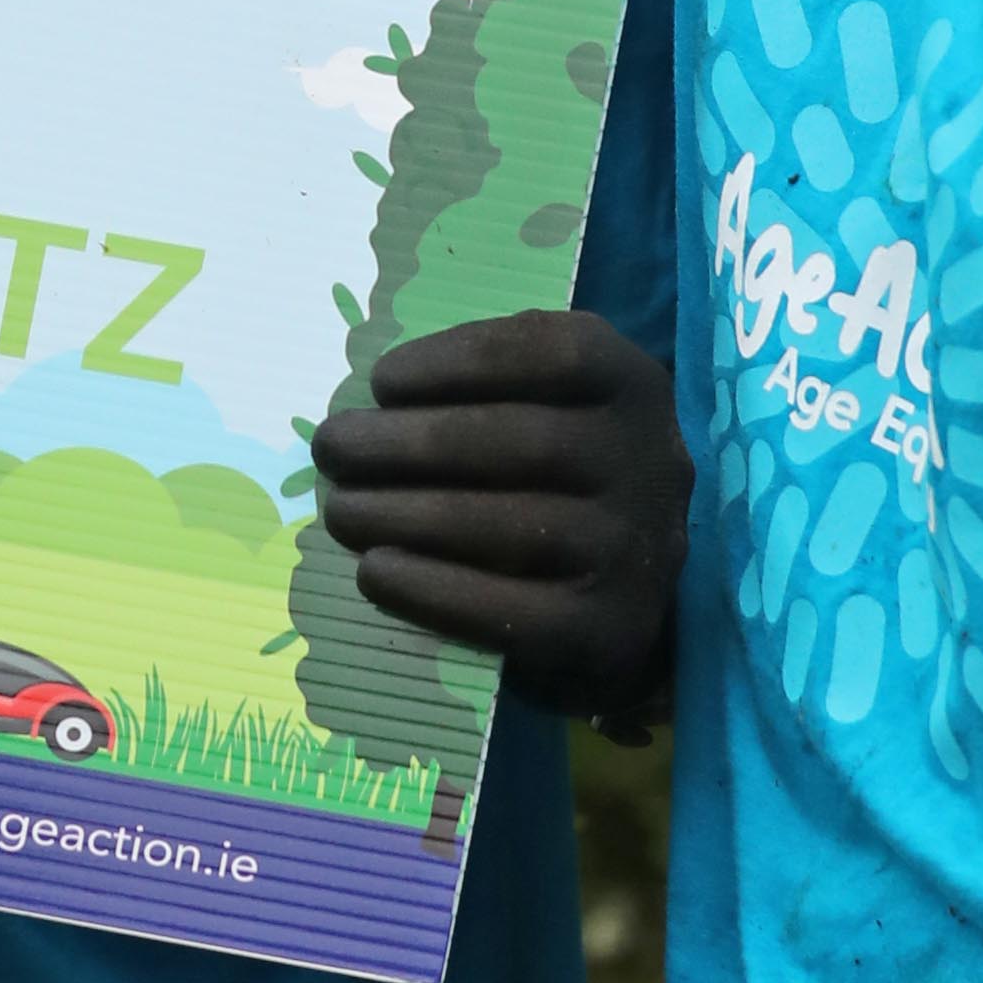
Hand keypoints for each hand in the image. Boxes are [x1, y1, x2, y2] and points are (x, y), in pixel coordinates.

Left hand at [308, 312, 687, 729]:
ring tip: (340, 510)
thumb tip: (376, 406)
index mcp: (634, 385)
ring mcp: (637, 551)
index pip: (554, 354)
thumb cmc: (566, 473)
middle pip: (521, 443)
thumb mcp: (556, 401)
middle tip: (332, 449)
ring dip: (406, 516)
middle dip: (408, 444)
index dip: (459, 361)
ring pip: (512, 528)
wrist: (635, 586)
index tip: (380, 381)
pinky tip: (375, 572)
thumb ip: (491, 386)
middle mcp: (651, 464)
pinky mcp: (611, 628)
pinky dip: (432, 590)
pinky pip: (513, 612)